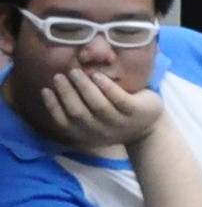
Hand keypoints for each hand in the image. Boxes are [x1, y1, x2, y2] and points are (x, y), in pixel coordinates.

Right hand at [31, 67, 162, 152]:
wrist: (151, 126)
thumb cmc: (115, 118)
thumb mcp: (94, 121)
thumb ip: (78, 111)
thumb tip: (53, 90)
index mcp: (88, 134)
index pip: (65, 123)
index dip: (53, 107)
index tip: (45, 90)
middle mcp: (102, 131)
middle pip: (79, 113)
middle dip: (66, 93)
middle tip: (59, 76)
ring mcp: (121, 122)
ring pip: (98, 105)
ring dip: (84, 87)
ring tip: (75, 72)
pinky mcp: (137, 111)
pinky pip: (120, 99)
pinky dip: (107, 87)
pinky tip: (98, 75)